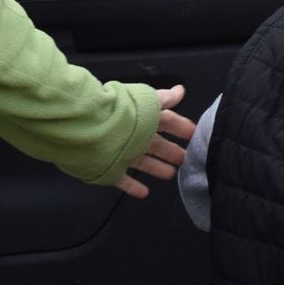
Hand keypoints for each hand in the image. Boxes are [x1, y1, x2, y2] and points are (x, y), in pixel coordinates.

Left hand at [115, 85, 196, 199]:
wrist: (89, 130)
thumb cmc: (124, 116)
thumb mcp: (148, 103)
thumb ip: (164, 99)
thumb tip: (180, 91)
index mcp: (144, 118)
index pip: (166, 121)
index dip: (180, 126)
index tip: (194, 133)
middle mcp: (134, 136)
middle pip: (156, 144)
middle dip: (170, 150)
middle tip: (185, 158)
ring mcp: (122, 153)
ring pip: (143, 162)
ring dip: (157, 167)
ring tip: (171, 174)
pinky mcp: (110, 170)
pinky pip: (123, 180)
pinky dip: (133, 187)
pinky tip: (144, 193)